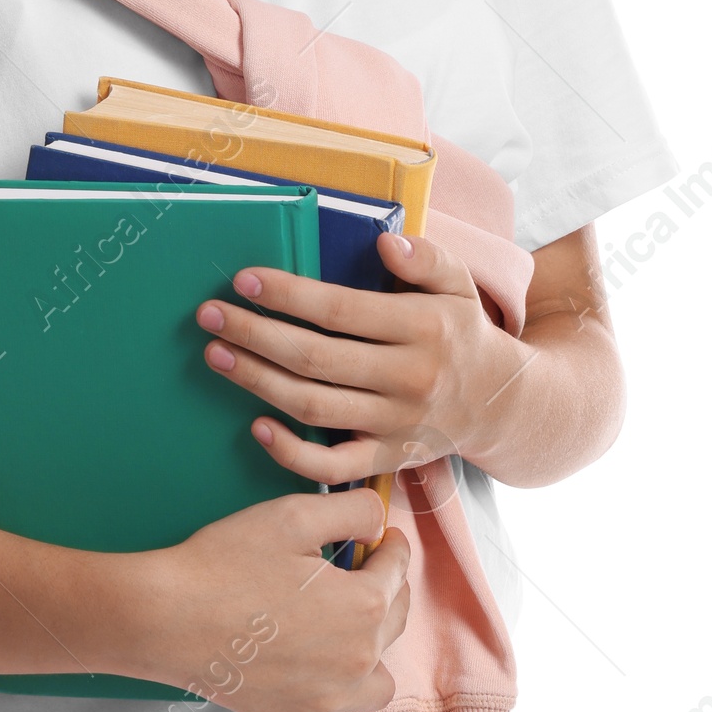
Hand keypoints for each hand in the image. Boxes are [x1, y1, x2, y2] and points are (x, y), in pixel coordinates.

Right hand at [138, 486, 409, 711]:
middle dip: (385, 592)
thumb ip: (352, 511)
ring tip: (344, 630)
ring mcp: (328, 701)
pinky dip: (338, 696)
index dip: (391, 548)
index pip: (398, 571)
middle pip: (394, 623)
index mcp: (364, 607)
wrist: (164, 619)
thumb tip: (379, 521)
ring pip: (378, 682)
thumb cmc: (223, 565)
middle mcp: (357, 662)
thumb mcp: (292, 516)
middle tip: (360, 575)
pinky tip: (317, 670)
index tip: (383, 541)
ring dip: (372, 654)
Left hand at [193, 229, 526, 482]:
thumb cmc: (462, 332)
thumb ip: (426, 258)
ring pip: (315, 408)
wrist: (501, 405)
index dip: (289, 295)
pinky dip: (292, 455)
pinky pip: (334, 468)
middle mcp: (410, 378)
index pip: (341, 311)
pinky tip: (256, 427)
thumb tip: (384, 244)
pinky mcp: (389, 460)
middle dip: (256, 335)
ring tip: (217, 355)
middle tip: (210, 316)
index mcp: (424, 328)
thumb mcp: (459, 284)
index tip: (244, 280)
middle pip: (316, 359)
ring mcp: (398, 425)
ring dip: (258, 382)